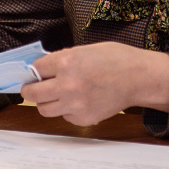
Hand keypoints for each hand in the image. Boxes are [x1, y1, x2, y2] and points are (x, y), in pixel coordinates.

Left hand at [19, 42, 168, 125]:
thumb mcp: (85, 50)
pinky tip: (78, 100)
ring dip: (46, 102)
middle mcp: (68, 84)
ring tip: (55, 95)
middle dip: (30, 90)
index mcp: (67, 62)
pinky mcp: (83, 118)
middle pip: (33, 93)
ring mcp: (75, 104)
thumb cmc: (116, 59)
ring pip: (44, 109)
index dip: (34, 71)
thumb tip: (44, 68)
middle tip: (31, 88)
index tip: (33, 73)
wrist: (138, 78)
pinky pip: (64, 116)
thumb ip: (63, 59)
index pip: (36, 69)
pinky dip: (66, 110)